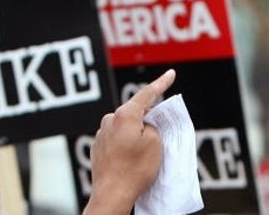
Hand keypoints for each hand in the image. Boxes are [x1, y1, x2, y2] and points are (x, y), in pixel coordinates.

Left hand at [83, 70, 175, 214]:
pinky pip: (117, 139)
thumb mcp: (155, 144)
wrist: (112, 194)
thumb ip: (152, 127)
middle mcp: (109, 120)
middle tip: (159, 135)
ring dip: (136, 135)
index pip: (147, 94)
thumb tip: (145, 126)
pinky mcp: (98, 147)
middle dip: (148, 120)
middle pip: (135, 112)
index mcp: (124, 115)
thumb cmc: (134, 170)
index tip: (170, 74)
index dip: (162, 83)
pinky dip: (126, 145)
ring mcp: (101, 133)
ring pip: (126, 127)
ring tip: (143, 156)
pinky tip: (131, 161)